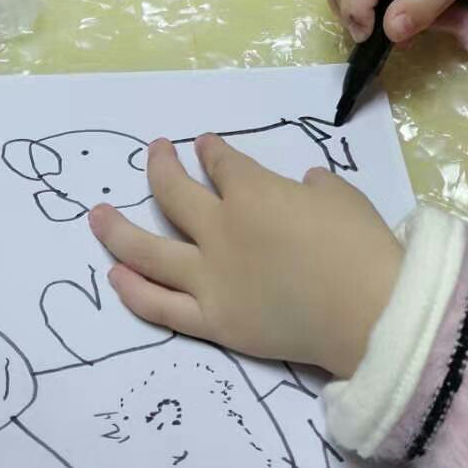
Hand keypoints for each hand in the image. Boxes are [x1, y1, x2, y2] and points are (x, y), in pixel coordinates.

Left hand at [89, 136, 402, 378]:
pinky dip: (133, 290)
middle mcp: (219, 230)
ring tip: (96, 215)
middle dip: (161, 166)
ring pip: (146, 250)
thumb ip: (313, 188)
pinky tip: (116, 274)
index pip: (222, 164)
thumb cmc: (363, 247)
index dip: (211, 151)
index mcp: (252, 193)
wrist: (371, 314)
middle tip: (156, 153)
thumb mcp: (342, 197)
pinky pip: (160, 307)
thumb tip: (303, 188)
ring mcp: (210, 279)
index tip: (205, 146)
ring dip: (116, 228)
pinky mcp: (213, 322)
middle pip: (172, 192)